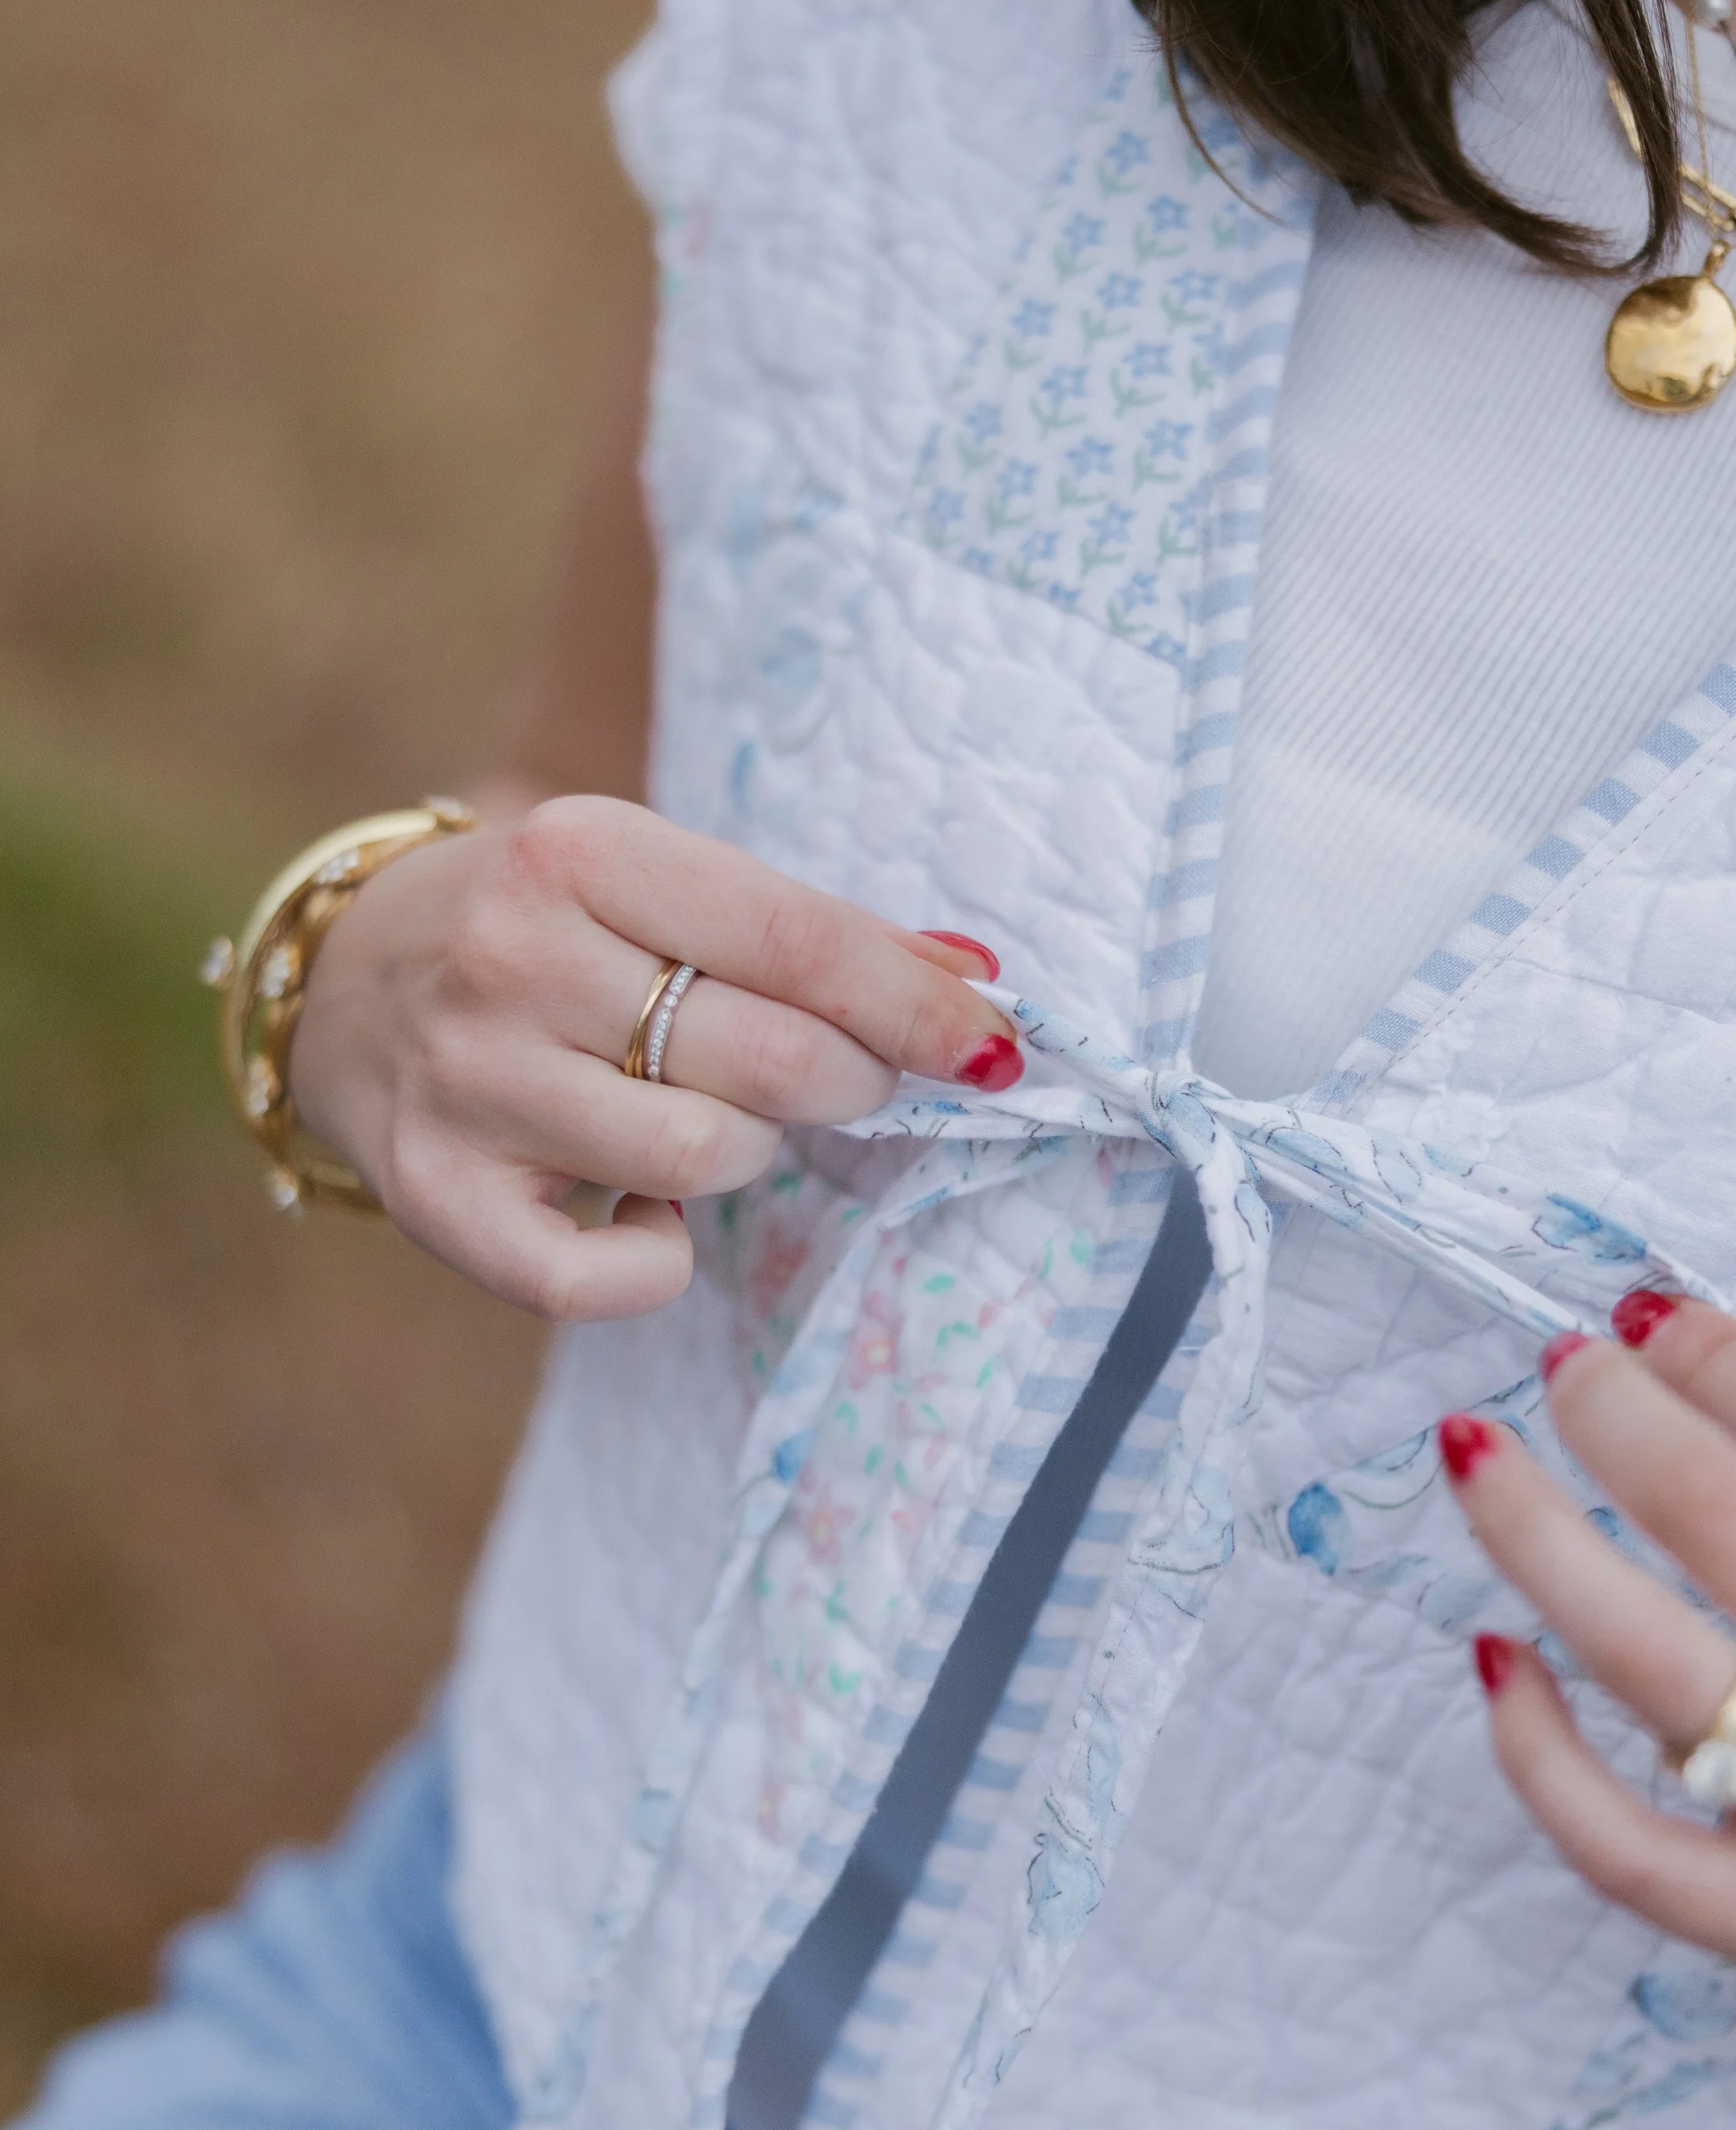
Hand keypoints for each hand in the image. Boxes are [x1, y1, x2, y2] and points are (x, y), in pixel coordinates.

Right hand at [288, 791, 1017, 1320]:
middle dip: (849, 1082)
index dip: (918, 1005)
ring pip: (704, 1157)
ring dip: (746, 1153)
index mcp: (581, 852)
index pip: (798, 941)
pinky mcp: (434, 1195)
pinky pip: (604, 1277)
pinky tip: (641, 1207)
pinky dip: (660, 1259)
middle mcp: (512, 960)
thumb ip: (809, 934)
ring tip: (703, 1117)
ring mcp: (468, 1083)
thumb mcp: (660, 883)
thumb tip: (977, 982)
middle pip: (770, 1059)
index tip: (997, 1047)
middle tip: (841, 1079)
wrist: (344, 981)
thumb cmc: (549, 930)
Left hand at [1442, 1294, 1735, 2061]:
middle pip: (1715, 1518)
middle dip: (1617, 1416)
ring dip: (1535, 1538)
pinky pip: (1625, 1847)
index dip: (1717, 1358)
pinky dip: (1539, 1754)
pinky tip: (1494, 1656)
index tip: (1650, 1318)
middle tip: (1565, 1363)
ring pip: (1643, 1663)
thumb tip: (1729, 1379)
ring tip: (1475, 1451)